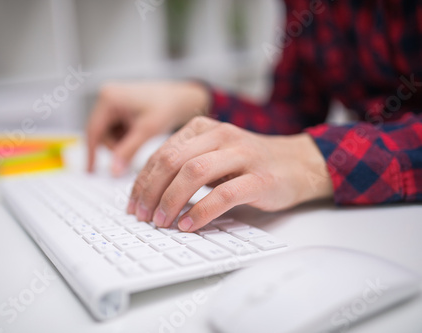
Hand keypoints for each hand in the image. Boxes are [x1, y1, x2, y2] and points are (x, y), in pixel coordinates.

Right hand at [86, 81, 208, 175]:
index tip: (91, 171)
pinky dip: (124, 137)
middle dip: (115, 147)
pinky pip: (114, 129)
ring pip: (107, 133)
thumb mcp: (146, 131)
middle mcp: (106, 95)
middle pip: (99, 133)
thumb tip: (113, 171)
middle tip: (131, 155)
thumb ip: (128, 151)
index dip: (91, 153)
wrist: (181, 98)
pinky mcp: (117, 105)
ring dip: (120, 142)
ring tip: (140, 138)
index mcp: (109, 97)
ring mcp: (111, 100)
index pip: (93, 131)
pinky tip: (138, 134)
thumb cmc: (167, 107)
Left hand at [127, 116, 332, 231]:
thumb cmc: (249, 163)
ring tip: (162, 222)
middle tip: (142, 215)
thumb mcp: (213, 156)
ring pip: (193, 173)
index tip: (133, 204)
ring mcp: (242, 155)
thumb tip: (148, 193)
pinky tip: (188, 225)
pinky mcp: (259, 178)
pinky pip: (223, 195)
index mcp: (203, 129)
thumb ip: (185, 166)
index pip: (162, 153)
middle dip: (150, 191)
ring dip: (170, 201)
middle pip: (172, 160)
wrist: (297, 164)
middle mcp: (221, 136)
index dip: (142, 181)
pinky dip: (201, 212)